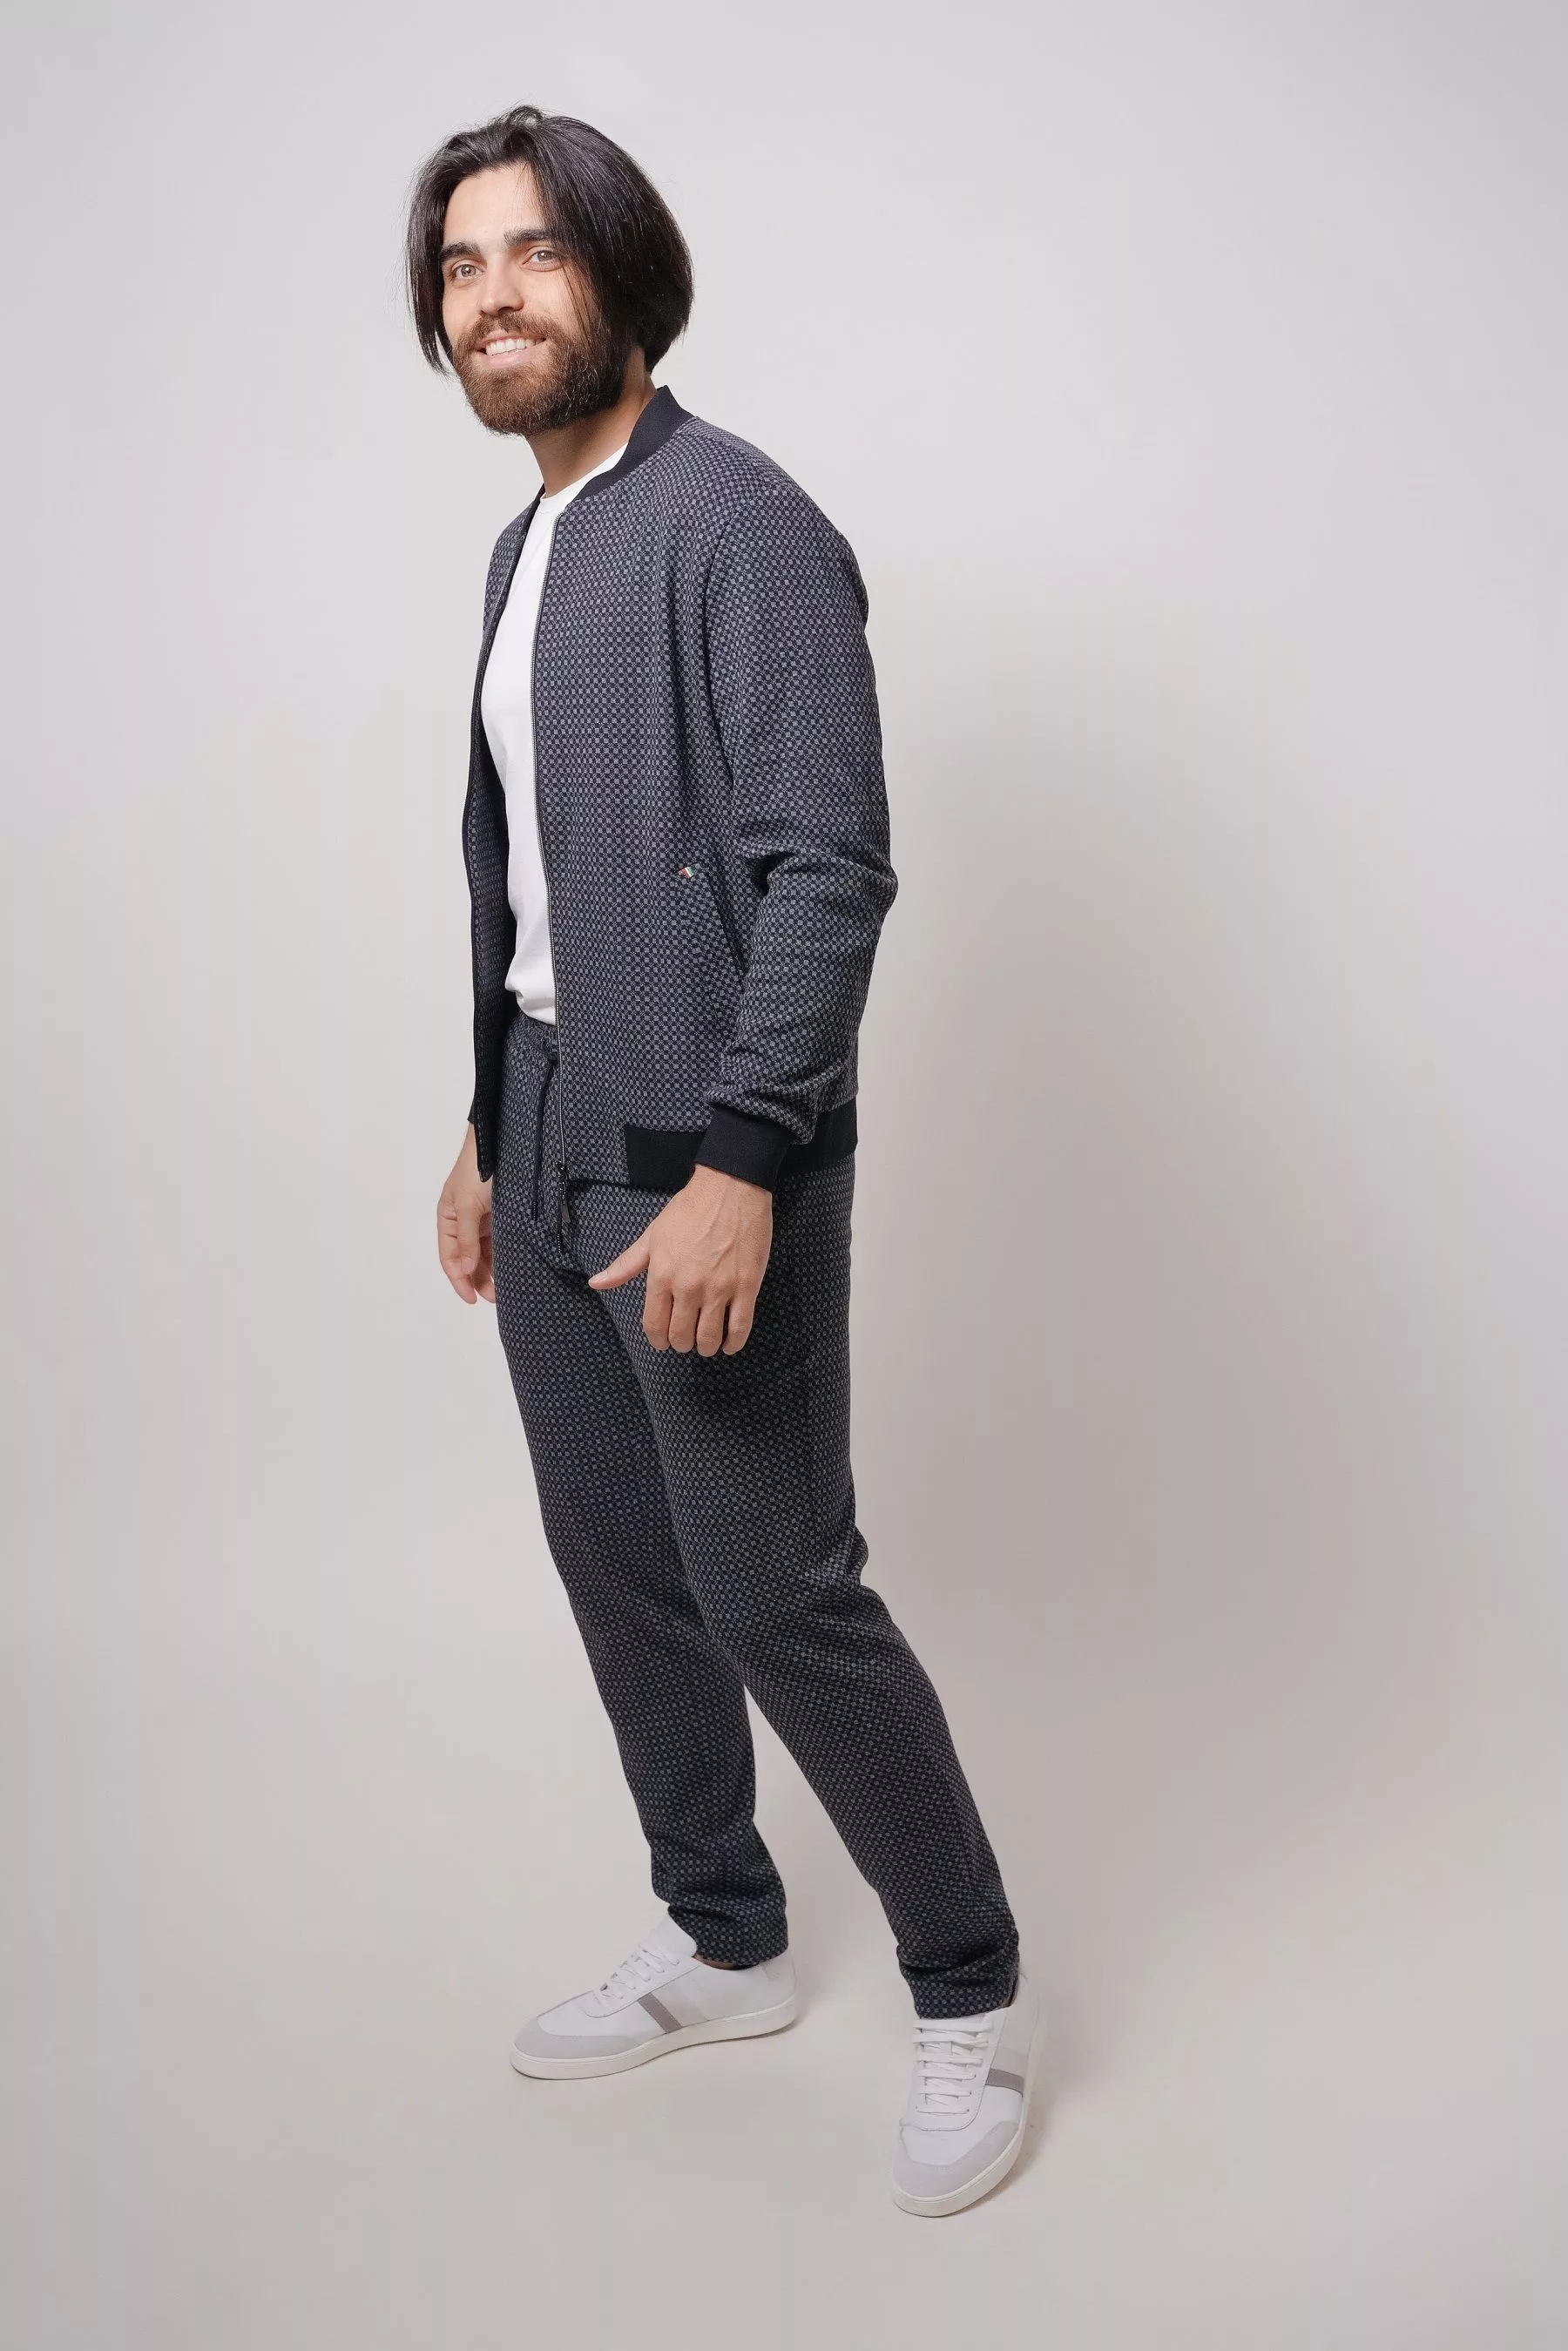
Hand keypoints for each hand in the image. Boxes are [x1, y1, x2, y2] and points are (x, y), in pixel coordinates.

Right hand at [437, 1124, 494, 1303]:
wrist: (503, 1141)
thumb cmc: (478, 1172)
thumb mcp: (468, 1205)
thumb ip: (467, 1239)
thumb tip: (466, 1270)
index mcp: (448, 1218)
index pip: (449, 1258)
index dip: (459, 1280)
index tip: (472, 1299)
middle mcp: (463, 1222)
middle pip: (467, 1259)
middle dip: (478, 1280)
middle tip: (497, 1298)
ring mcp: (482, 1219)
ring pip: (484, 1254)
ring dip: (491, 1272)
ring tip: (505, 1289)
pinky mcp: (501, 1216)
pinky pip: (498, 1242)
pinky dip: (502, 1257)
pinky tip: (511, 1269)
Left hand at [589, 1165, 771, 1353]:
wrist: (730, 1189)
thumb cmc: (689, 1210)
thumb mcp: (651, 1236)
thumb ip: (625, 1265)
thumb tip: (597, 1283)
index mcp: (662, 1276)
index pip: (654, 1324)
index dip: (658, 1339)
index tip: (662, 1341)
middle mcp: (688, 1287)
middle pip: (681, 1336)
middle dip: (681, 1343)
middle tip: (685, 1339)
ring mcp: (719, 1288)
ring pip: (710, 1337)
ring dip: (706, 1346)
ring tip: (706, 1342)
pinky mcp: (746, 1286)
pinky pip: (741, 1327)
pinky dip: (734, 1343)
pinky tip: (729, 1343)